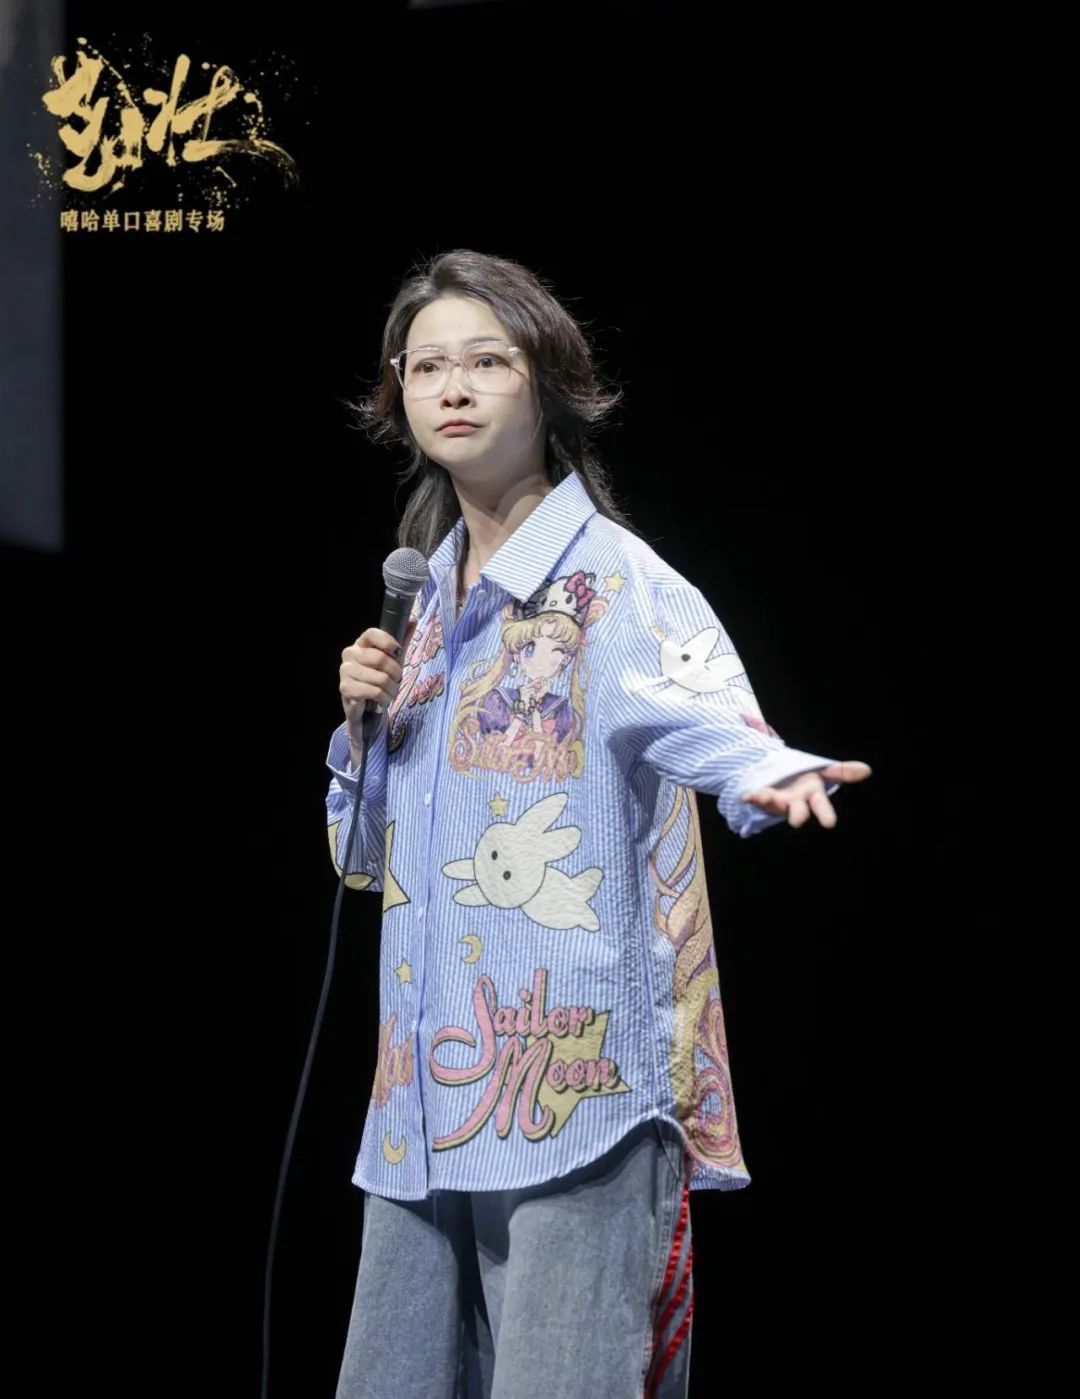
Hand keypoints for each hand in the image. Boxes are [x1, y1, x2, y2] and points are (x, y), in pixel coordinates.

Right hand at [340, 618, 416, 744]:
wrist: (366, 708)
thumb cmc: (379, 679)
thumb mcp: (393, 660)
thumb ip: (402, 640)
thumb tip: (412, 620)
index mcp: (360, 644)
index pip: (372, 633)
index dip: (388, 642)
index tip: (398, 653)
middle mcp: (350, 654)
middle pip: (380, 658)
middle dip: (395, 673)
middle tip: (396, 680)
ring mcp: (345, 671)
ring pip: (380, 678)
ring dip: (392, 689)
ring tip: (390, 692)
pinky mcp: (346, 689)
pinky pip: (374, 691)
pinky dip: (384, 698)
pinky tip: (382, 700)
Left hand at [741, 760, 871, 828]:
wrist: (780, 778)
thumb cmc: (805, 779)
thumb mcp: (823, 772)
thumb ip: (843, 771)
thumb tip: (868, 769)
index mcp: (813, 795)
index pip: (821, 806)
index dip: (825, 814)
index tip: (829, 824)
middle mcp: (796, 802)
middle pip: (798, 811)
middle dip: (798, 815)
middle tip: (796, 821)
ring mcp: (778, 801)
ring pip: (776, 805)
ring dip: (770, 802)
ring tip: (764, 797)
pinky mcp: (763, 797)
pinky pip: (757, 797)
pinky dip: (753, 797)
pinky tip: (747, 796)